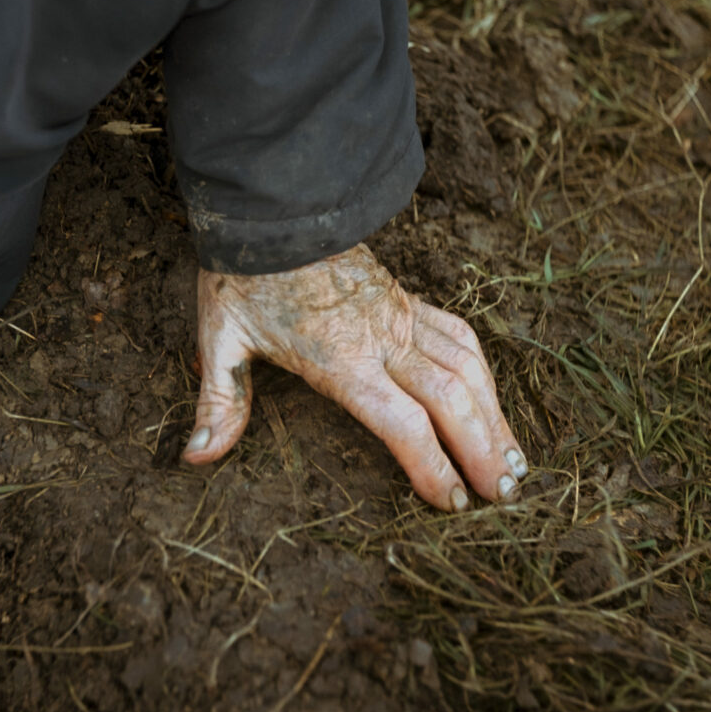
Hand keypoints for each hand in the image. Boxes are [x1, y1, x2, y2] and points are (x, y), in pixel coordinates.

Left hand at [182, 243, 526, 509]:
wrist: (273, 206)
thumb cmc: (245, 273)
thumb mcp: (220, 336)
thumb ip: (218, 401)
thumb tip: (195, 455)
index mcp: (340, 357)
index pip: (403, 423)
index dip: (433, 468)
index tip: (453, 505)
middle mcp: (383, 338)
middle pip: (453, 400)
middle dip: (484, 452)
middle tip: (504, 497)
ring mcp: (401, 314)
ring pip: (468, 367)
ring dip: (497, 415)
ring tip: (515, 460)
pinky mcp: (407, 297)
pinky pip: (459, 334)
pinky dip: (483, 371)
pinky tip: (490, 397)